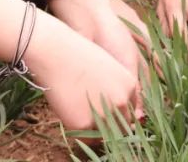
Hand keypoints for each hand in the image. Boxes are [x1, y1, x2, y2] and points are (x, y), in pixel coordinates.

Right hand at [0, 0, 140, 129]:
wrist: (55, 51)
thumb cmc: (78, 54)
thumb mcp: (107, 66)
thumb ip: (118, 88)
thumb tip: (127, 114)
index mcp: (130, 85)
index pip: (132, 111)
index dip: (120, 115)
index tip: (109, 114)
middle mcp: (122, 102)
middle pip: (123, 126)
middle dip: (111, 126)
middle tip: (95, 119)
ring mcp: (104, 114)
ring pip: (106, 135)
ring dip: (97, 131)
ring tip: (82, 115)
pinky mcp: (84, 123)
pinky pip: (86, 137)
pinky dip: (80, 131)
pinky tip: (72, 115)